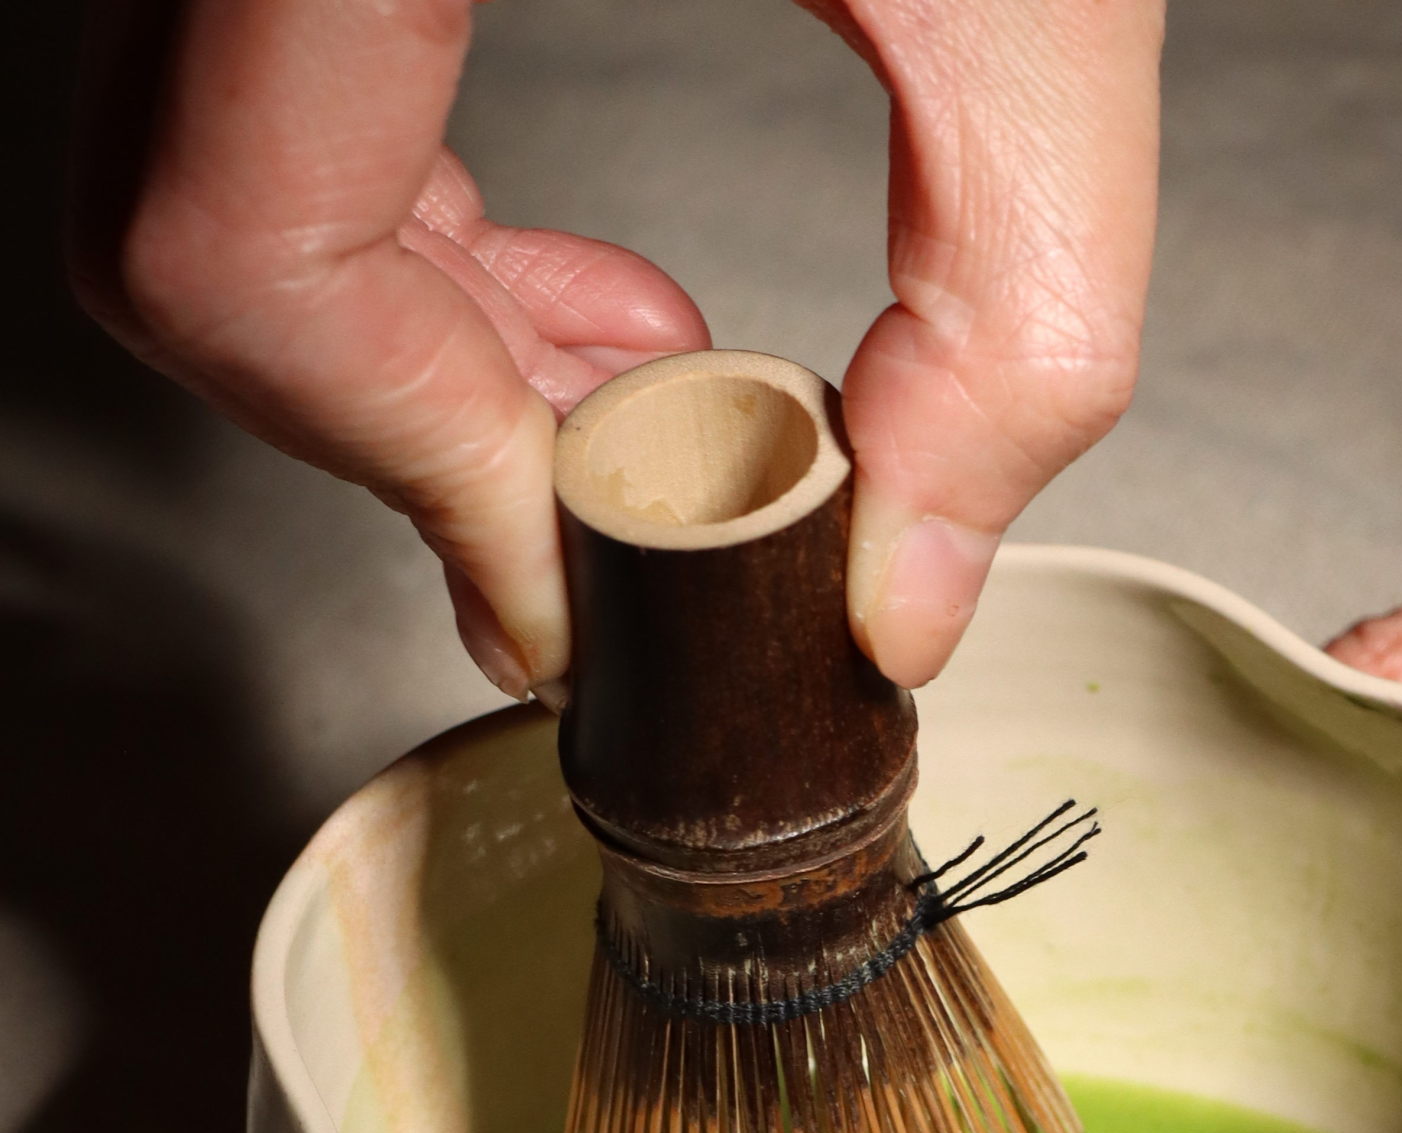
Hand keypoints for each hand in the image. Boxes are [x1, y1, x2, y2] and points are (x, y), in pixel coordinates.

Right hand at [72, 0, 1159, 693]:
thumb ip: (1013, 310)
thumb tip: (911, 586)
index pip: (247, 247)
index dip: (419, 469)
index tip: (586, 588)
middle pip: (211, 246)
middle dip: (444, 430)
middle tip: (646, 503)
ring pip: (221, 180)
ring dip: (448, 359)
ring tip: (658, 390)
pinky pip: (280, 98)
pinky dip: (436, 244)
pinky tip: (604, 291)